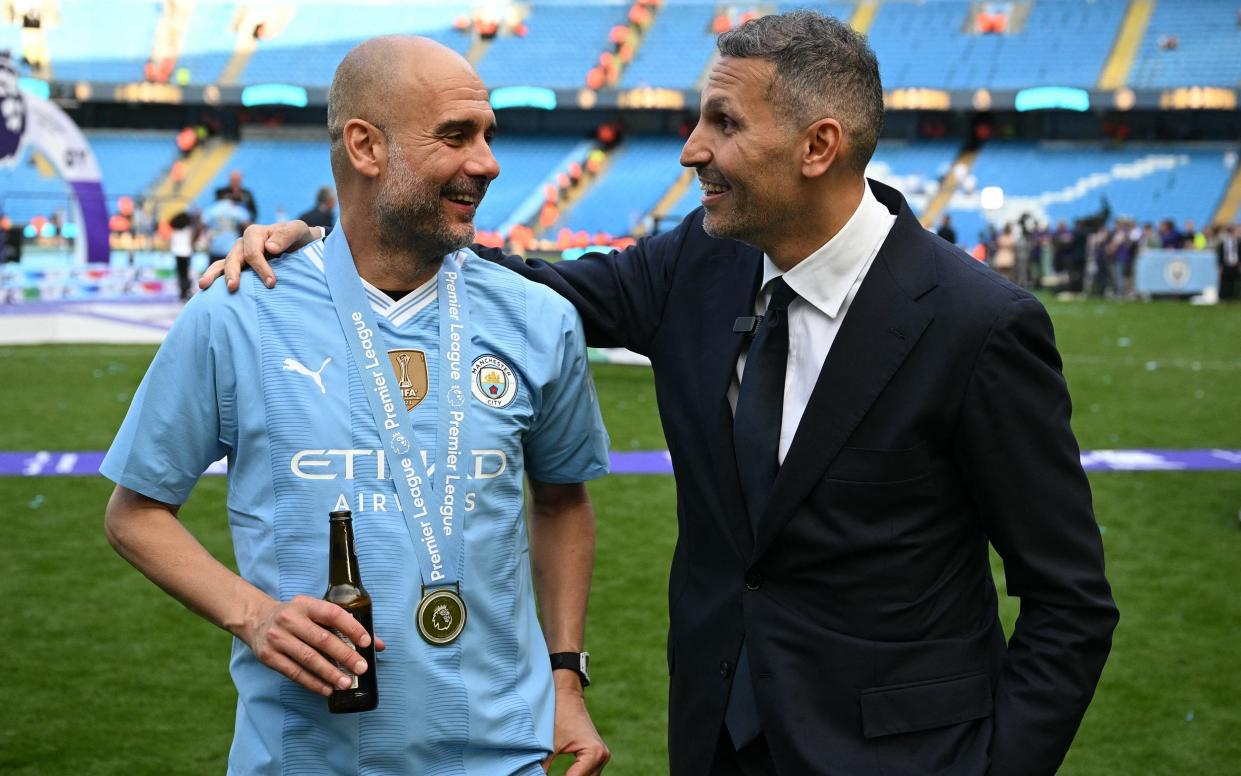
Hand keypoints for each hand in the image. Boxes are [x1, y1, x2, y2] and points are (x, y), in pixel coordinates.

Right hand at [198, 220, 317, 291]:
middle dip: (233, 273)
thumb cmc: (300, 237)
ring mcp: (239, 255)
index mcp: (256, 233)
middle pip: (234, 258)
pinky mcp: (239, 266)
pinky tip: (204, 289)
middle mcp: (243, 243)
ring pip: (223, 264)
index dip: (260, 268)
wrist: (302, 244)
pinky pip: (222, 270)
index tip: (271, 283)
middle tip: (233, 288)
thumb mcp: (298, 230)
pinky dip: (213, 278)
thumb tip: (269, 248)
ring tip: (204, 286)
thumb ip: (287, 235)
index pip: (253, 252)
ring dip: (214, 275)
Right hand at [239, 594, 385, 696]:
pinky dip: (312, 682)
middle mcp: (291, 620)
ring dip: (330, 673)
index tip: (367, 642)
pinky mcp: (269, 656)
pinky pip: (294, 672)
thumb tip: (378, 645)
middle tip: (361, 668)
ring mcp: (278, 638)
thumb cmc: (295, 616)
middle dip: (344, 655)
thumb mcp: (315, 612)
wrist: (255, 619)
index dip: (352, 627)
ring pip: (308, 658)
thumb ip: (345, 625)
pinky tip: (327, 689)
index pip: (333, 614)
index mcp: (306, 604)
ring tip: (347, 683)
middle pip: (322, 639)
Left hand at [543, 682, 609, 775]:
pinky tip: (563, 775)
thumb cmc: (558, 717)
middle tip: (542, 775)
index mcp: (593, 753)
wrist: (567, 696)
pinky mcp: (598, 755)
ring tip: (548, 774)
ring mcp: (602, 756)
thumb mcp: (549, 746)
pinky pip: (587, 774)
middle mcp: (602, 756)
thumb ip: (543, 768)